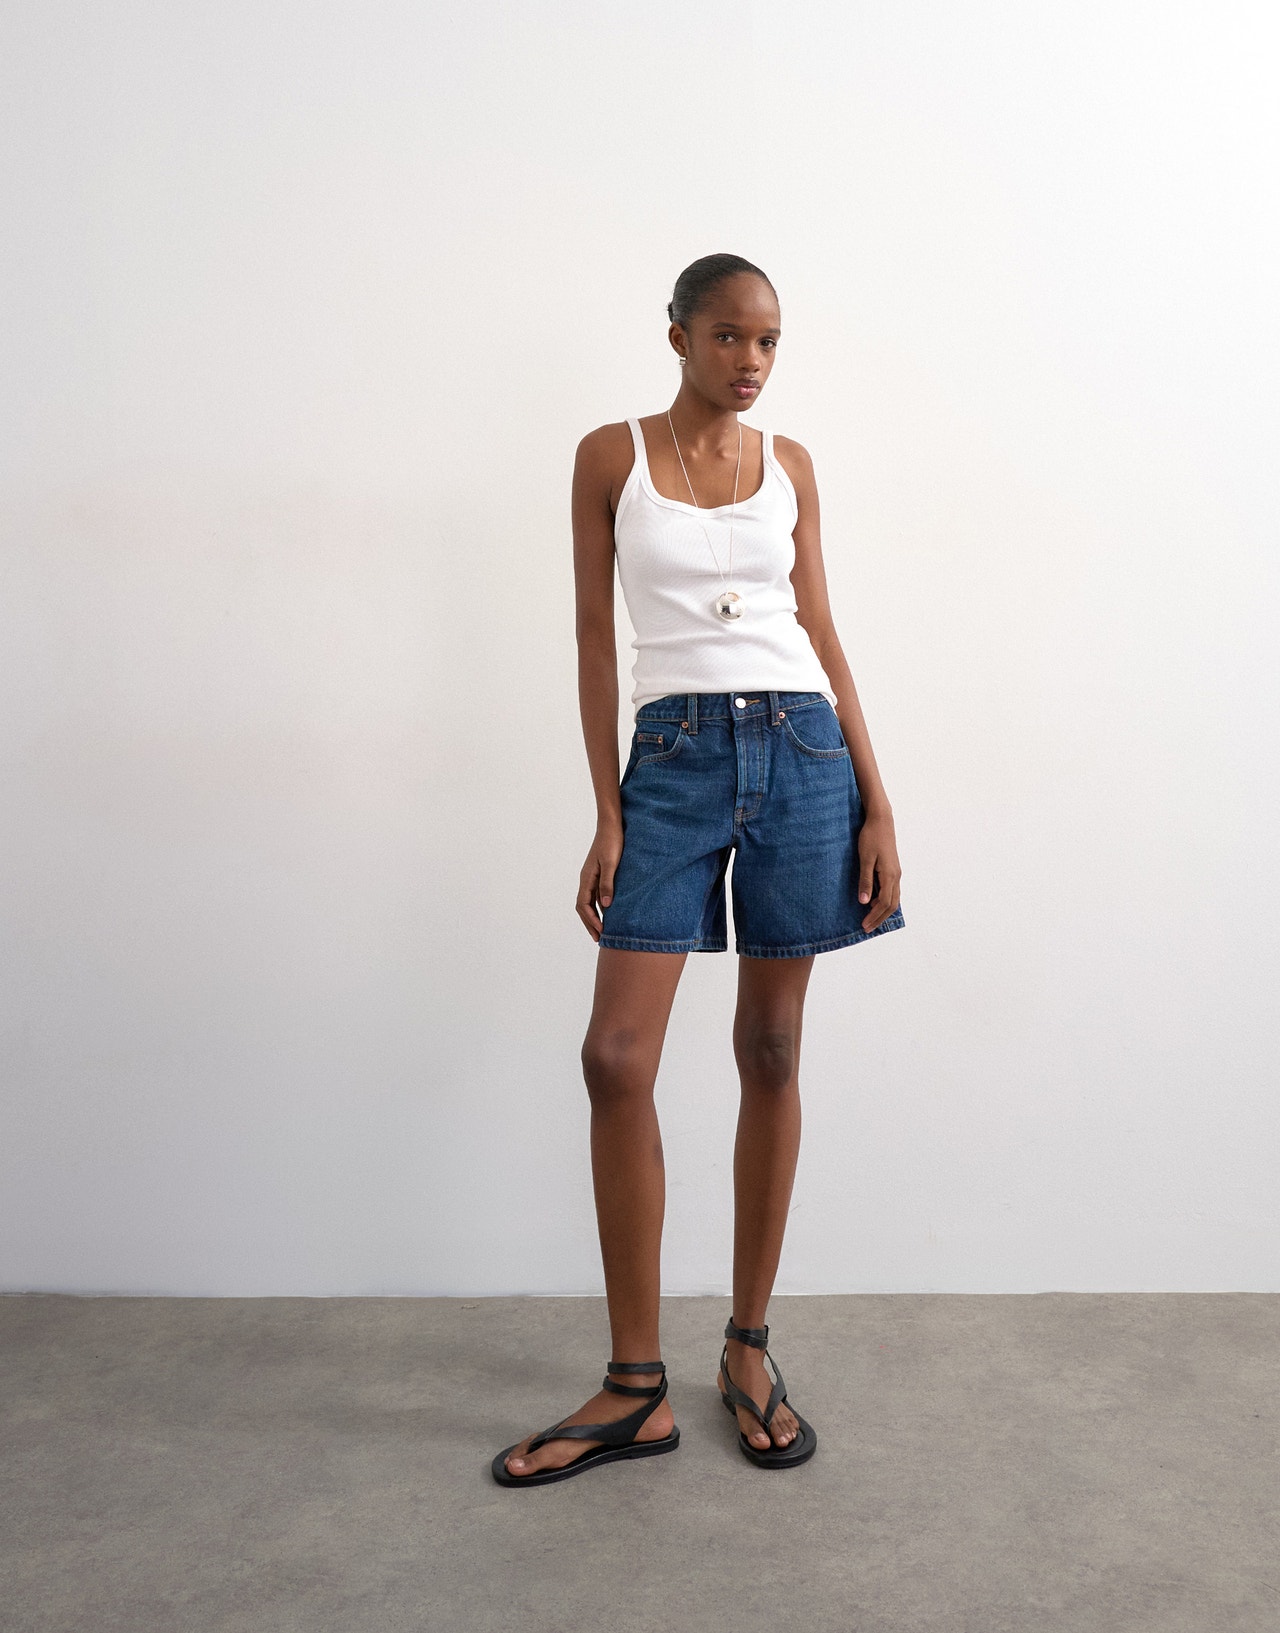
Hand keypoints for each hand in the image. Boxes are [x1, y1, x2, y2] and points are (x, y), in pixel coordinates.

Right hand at [577, 822, 623, 941]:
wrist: (612, 825)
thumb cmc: (612, 842)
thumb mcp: (612, 864)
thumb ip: (608, 884)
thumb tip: (605, 906)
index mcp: (587, 878)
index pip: (583, 905)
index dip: (590, 920)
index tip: (600, 932)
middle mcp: (586, 879)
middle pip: (583, 907)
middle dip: (590, 923)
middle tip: (599, 939)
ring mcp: (592, 876)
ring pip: (589, 902)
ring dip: (595, 917)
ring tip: (602, 930)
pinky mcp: (599, 874)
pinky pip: (596, 895)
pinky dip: (600, 907)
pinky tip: (609, 913)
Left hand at [856, 811, 901, 931]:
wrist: (881, 820)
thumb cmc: (871, 837)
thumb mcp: (865, 859)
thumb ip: (865, 881)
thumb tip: (864, 902)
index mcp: (890, 875)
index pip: (884, 903)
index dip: (874, 916)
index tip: (864, 925)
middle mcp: (896, 876)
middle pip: (891, 904)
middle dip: (879, 917)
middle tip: (867, 927)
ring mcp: (896, 872)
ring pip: (893, 898)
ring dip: (882, 910)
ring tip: (869, 917)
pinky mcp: (893, 869)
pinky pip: (892, 890)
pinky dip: (884, 900)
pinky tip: (873, 901)